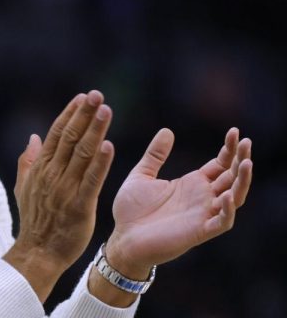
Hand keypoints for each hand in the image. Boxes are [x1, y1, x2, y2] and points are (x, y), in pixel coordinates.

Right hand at [4, 90, 114, 301]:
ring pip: (82, 154)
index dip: (70, 114)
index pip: (56, 134)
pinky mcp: (79, 205)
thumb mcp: (24, 188)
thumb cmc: (34, 221)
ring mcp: (65, 189)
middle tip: (96, 94)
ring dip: (95, 130)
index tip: (82, 97)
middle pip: (70, 138)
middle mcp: (52, 174)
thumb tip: (32, 137)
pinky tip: (109, 146)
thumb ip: (28, 161)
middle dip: (84, 114)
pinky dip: (100, 162)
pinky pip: (91, 180)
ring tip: (105, 110)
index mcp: (40, 168)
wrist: (37, 252)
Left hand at [105, 127, 252, 276]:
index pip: (220, 164)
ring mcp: (202, 215)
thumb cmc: (131, 211)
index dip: (229, 150)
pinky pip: (221, 222)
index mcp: (192, 184)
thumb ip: (155, 155)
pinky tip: (227, 195)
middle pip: (232, 177)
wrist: (122, 238)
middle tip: (246, 142)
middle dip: (241, 160)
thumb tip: (167, 130)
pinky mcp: (198, 231)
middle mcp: (202, 198)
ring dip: (242, 181)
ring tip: (246, 162)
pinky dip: (227, 210)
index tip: (233, 131)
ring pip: (234, 198)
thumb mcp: (141, 176)